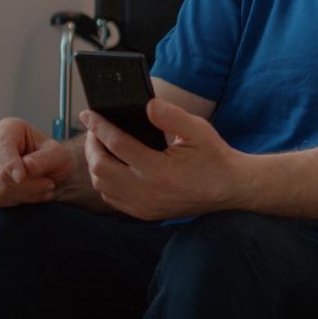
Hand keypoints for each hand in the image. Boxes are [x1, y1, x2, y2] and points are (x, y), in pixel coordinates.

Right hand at [0, 117, 73, 207]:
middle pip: (0, 171)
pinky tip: (31, 194)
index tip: (21, 178)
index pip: (2, 147)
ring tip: (43, 188)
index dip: (10, 165)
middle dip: (27, 184)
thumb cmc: (52, 158)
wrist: (51, 171)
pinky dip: (17, 201)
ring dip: (26, 194)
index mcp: (9, 128)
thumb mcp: (58, 154)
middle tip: (48, 184)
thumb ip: (42, 160)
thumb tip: (26, 167)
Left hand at [81, 98, 240, 220]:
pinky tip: (111, 166)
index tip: (89, 114)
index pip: (117, 144)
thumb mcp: (198, 130)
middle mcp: (147, 191)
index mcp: (160, 170)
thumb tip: (147, 105)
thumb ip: (172, 116)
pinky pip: (111, 198)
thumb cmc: (213, 156)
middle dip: (91, 145)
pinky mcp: (144, 214)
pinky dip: (104, 180)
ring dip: (95, 163)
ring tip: (100, 145)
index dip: (99, 126)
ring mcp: (144, 206)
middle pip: (101, 167)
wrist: (229, 188)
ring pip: (102, 185)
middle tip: (93, 129)